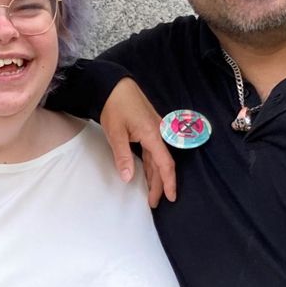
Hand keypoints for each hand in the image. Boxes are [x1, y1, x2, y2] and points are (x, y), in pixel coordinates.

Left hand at [100, 78, 176, 206]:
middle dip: (160, 184)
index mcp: (152, 134)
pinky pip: (155, 149)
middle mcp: (159, 133)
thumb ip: (123, 156)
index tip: (170, 197)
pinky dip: (153, 164)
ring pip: (159, 157)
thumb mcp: (115, 132)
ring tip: (151, 192)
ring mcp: (156, 129)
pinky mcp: (151, 127)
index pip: (165, 164)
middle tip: (154, 202)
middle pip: (163, 163)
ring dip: (156, 175)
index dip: (168, 182)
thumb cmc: (115, 106)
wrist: (115, 84)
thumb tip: (128, 178)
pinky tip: (149, 172)